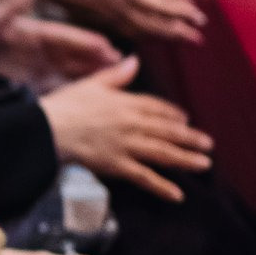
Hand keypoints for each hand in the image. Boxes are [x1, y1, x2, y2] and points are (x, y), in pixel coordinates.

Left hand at [0, 0, 122, 90]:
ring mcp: (26, 69)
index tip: (108, 47)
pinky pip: (48, 91)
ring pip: (64, 75)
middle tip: (124, 68)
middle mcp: (31, 50)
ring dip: (87, 79)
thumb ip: (11, 6)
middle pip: (70, 57)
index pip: (62, 37)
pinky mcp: (19, 87)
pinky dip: (67, 95)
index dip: (85, 42)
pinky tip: (85, 102)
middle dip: (96, 62)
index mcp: (26, 32)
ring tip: (113, 85)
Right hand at [25, 0, 206, 42]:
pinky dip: (144, 34)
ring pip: (144, 30)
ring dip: (164, 36)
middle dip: (178, 31)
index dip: (182, 12)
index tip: (200, 17)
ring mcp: (112, 15)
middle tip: (198, 37)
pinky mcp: (103, 16)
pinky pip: (129, 30)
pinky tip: (149, 35)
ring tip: (181, 39)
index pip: (162, 6)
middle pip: (156, 25)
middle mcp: (123, 8)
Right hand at [40, 58, 214, 201]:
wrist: (47, 129)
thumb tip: (135, 60)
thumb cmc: (65, 104)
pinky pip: (145, 177)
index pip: (157, 108)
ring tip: (204, 165)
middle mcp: (133, 124)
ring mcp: (127, 146)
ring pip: (163, 153)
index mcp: (126, 103)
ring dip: (185, 159)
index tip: (185, 119)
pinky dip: (162, 186)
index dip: (172, 114)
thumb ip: (116, 74)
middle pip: (167, 131)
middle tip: (208, 144)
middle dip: (189, 138)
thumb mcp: (91, 83)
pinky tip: (177, 195)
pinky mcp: (118, 165)